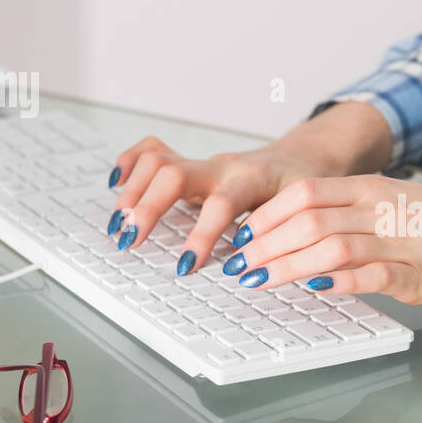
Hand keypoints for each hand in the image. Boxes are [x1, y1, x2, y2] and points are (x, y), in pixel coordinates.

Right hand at [106, 101, 392, 271]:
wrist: (302, 159)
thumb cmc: (304, 189)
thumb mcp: (305, 211)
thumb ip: (284, 234)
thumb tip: (263, 270)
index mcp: (252, 179)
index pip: (222, 203)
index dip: (203, 235)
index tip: (186, 266)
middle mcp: (222, 167)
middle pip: (174, 173)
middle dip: (149, 208)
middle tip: (131, 241)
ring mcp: (202, 164)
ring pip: (157, 161)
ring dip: (133, 192)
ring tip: (120, 227)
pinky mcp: (190, 164)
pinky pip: (152, 152)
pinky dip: (130, 163)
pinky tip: (116, 183)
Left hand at [222, 175, 421, 303]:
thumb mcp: (391, 208)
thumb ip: (349, 218)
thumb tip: (298, 237)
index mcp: (370, 190)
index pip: (302, 194)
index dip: (265, 216)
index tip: (240, 236)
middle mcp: (379, 211)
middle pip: (306, 220)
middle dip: (264, 245)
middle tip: (238, 265)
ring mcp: (399, 242)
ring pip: (330, 246)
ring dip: (286, 265)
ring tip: (259, 280)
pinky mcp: (419, 276)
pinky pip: (371, 275)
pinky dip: (338, 282)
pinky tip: (313, 288)